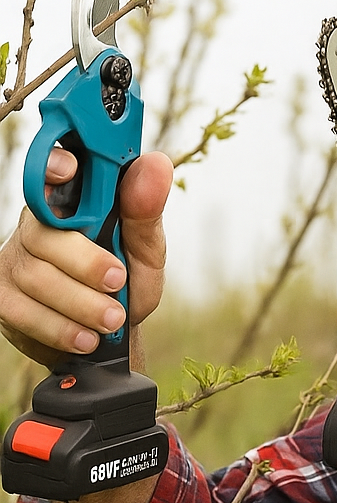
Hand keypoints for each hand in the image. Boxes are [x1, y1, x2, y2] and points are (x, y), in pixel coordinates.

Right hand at [0, 148, 172, 366]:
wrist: (110, 335)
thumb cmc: (126, 282)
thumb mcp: (146, 250)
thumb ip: (146, 212)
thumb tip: (156, 165)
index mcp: (71, 201)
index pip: (54, 170)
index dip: (54, 165)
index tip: (70, 169)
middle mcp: (37, 225)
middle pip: (45, 234)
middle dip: (86, 263)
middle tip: (117, 282)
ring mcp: (17, 260)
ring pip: (36, 276)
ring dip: (81, 303)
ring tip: (112, 319)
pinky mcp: (5, 296)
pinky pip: (22, 310)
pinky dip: (60, 328)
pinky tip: (85, 337)